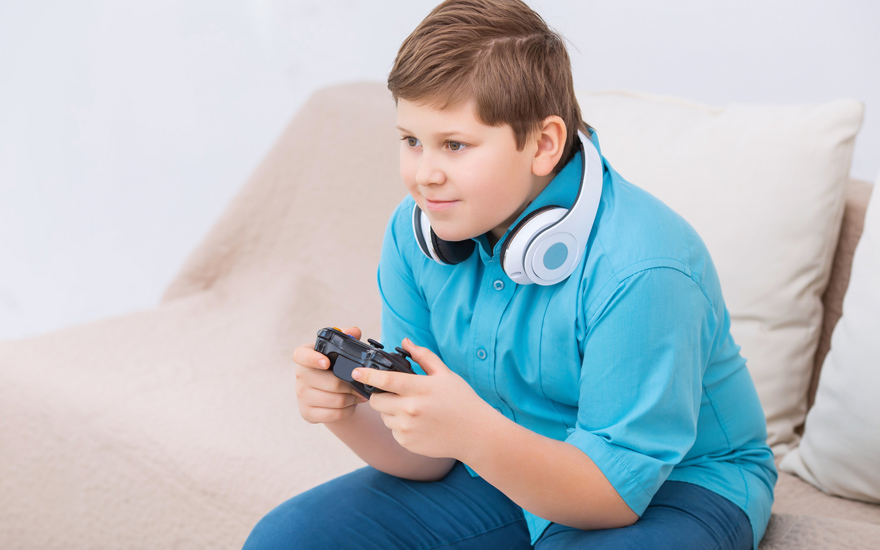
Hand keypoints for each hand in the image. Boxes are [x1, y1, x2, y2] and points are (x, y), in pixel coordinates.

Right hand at [293, 326, 367, 423]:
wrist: (327, 393)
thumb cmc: (334, 367)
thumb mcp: (339, 351)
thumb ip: (346, 338)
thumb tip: (354, 331)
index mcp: (305, 356)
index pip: (301, 355)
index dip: (312, 358)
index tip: (326, 362)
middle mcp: (300, 375)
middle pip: (330, 382)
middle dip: (351, 385)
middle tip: (363, 385)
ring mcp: (301, 395)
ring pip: (335, 400)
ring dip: (352, 398)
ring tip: (359, 394)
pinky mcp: (307, 413)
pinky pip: (334, 414)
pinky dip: (348, 410)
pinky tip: (351, 405)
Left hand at [353, 338, 496, 459]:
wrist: (475, 434)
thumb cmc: (462, 401)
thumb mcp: (445, 374)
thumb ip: (423, 356)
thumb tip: (405, 341)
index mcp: (418, 389)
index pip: (385, 380)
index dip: (367, 375)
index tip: (355, 372)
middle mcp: (410, 410)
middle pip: (376, 401)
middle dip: (380, 395)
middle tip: (395, 393)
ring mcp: (407, 429)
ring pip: (383, 416)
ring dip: (390, 411)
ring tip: (412, 409)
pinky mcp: (407, 443)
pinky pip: (392, 430)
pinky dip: (399, 425)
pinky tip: (418, 423)